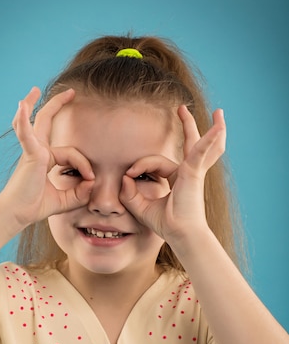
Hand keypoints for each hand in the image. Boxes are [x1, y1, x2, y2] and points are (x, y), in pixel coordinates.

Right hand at [0, 87, 94, 233]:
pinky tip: (21, 105)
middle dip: (57, 105)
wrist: (17, 214)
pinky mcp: (30, 154)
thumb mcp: (65, 200)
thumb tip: (92, 181)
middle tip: (70, 92)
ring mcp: (32, 150)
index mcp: (44, 159)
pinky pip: (27, 133)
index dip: (84, 165)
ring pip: (38, 122)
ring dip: (36, 104)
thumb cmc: (35, 207)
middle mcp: (37, 151)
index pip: (71, 153)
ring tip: (35, 90)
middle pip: (46, 122)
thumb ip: (81, 192)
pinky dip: (23, 119)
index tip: (90, 180)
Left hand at [119, 106, 225, 244]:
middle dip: (188, 127)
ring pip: (199, 144)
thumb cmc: (166, 224)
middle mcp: (188, 172)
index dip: (139, 166)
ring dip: (206, 126)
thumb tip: (124, 178)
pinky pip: (200, 151)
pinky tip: (217, 126)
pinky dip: (209, 139)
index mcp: (178, 178)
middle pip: (190, 145)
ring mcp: (193, 171)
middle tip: (183, 110)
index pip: (155, 163)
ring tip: (218, 113)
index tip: (128, 175)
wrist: (181, 234)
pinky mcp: (194, 172)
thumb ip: (129, 193)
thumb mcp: (141, 207)